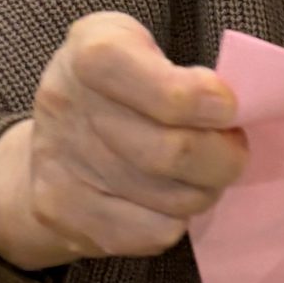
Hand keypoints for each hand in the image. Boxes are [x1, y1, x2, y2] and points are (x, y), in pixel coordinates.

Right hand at [0, 12, 245, 271]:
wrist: (50, 146)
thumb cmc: (119, 89)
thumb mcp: (146, 51)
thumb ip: (190, 72)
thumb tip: (232, 112)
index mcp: (93, 50)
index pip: (156, 85)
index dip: (200, 102)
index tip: (228, 108)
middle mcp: (66, 103)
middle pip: (174, 152)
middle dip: (224, 157)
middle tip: (233, 148)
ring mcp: (59, 162)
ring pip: (173, 199)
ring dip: (205, 190)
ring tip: (201, 173)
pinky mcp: (62, 212)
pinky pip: (154, 232)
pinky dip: (175, 220)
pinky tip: (166, 198)